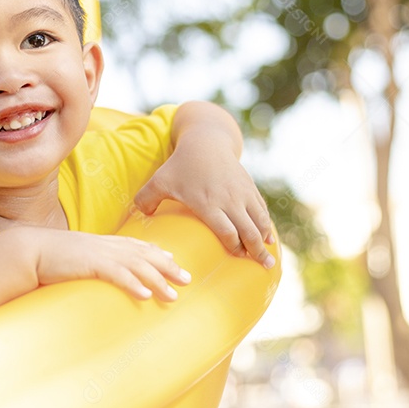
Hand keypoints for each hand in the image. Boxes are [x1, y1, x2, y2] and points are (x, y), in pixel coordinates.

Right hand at [5, 226, 191, 300]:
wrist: (27, 251)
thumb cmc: (48, 257)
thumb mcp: (76, 257)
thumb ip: (91, 261)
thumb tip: (97, 273)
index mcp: (103, 243)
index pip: (137, 245)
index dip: (157, 252)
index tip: (174, 259)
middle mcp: (106, 246)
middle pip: (145, 254)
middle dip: (168, 266)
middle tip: (187, 278)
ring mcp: (99, 254)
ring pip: (137, 266)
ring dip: (157, 280)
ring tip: (172, 295)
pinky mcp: (89, 265)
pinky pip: (116, 275)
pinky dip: (132, 284)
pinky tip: (144, 295)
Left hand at [134, 108, 275, 268]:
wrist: (206, 142)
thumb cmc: (180, 164)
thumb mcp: (159, 180)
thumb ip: (146, 199)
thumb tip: (139, 216)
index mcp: (207, 202)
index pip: (226, 230)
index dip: (234, 246)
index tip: (237, 257)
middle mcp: (228, 199)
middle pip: (247, 229)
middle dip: (256, 250)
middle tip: (264, 266)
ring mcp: (242, 193)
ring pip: (258, 220)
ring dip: (265, 239)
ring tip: (269, 258)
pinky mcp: (249, 187)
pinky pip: (261, 209)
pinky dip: (266, 224)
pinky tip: (269, 237)